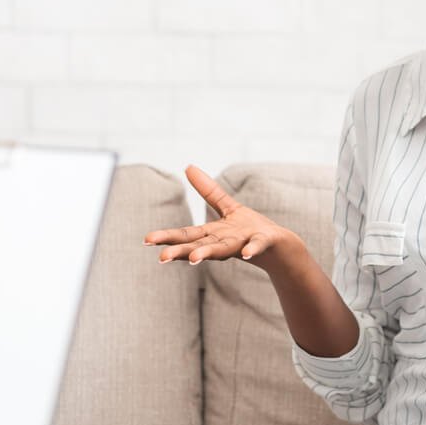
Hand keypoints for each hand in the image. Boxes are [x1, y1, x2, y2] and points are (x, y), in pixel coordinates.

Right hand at [142, 164, 294, 270]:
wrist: (278, 246)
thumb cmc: (248, 229)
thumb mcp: (227, 206)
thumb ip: (208, 190)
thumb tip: (188, 166)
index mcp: (213, 233)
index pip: (187, 234)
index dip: (167, 237)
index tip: (147, 240)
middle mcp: (224, 242)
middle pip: (199, 245)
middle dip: (180, 251)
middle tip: (161, 258)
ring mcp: (242, 243)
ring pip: (222, 249)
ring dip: (208, 253)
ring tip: (193, 259)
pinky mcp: (263, 242)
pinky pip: (256, 246)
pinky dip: (251, 249)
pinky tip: (246, 254)